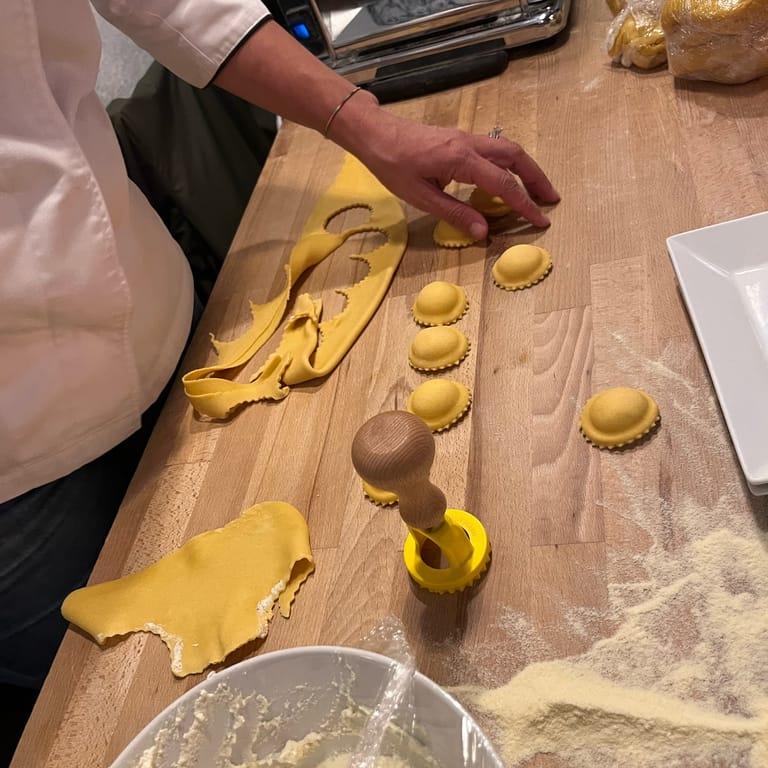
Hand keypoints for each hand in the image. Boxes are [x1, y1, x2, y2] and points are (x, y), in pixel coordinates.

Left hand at [331, 95, 559, 238]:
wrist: (375, 133)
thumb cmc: (392, 165)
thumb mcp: (421, 197)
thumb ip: (455, 213)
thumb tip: (483, 232)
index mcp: (461, 159)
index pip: (503, 184)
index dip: (524, 204)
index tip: (541, 220)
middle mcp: (470, 143)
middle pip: (516, 156)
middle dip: (537, 178)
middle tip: (550, 200)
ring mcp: (466, 137)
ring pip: (507, 148)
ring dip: (526, 168)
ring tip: (535, 190)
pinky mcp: (459, 138)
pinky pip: (493, 148)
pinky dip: (509, 163)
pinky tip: (506, 179)